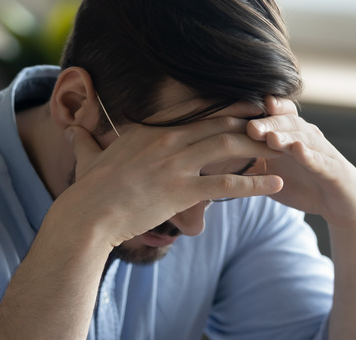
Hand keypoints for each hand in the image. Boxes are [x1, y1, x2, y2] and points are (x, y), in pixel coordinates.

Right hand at [63, 118, 283, 246]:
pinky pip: (226, 184)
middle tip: (276, 119)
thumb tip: (71, 130)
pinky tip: (275, 183)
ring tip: (284, 148)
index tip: (245, 107)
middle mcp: (167, 140)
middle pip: (219, 124)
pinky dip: (254, 183)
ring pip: (228, 147)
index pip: (195, 112)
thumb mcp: (87, 158)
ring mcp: (176, 164)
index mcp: (150, 130)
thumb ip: (84, 141)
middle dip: (251, 120)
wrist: (86, 216)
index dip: (224, 108)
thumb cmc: (87, 191)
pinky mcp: (182, 191)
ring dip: (260, 146)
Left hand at [247, 96, 355, 229]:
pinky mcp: (335, 170)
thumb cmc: (304, 185)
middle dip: (267, 122)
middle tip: (249, 126)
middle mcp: (305, 137)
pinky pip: (322, 160)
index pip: (271, 117)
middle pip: (285, 124)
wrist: (342, 204)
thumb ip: (246, 166)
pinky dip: (310, 155)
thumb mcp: (270, 176)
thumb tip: (210, 164)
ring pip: (303, 138)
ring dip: (286, 136)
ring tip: (269, 137)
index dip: (254, 113)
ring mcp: (321, 151)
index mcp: (288, 136)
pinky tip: (298, 151)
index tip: (235, 114)